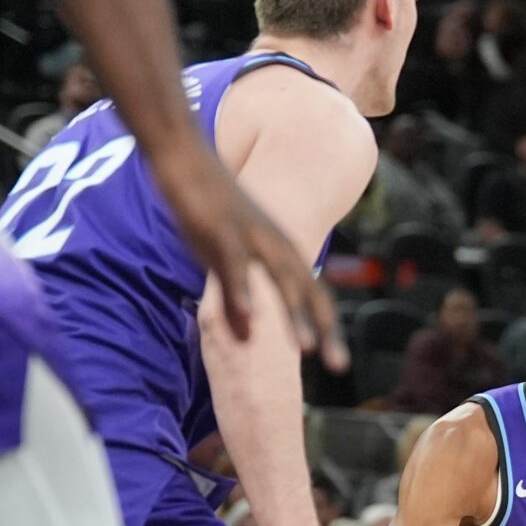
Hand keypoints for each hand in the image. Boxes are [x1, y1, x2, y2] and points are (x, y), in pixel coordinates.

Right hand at [151, 141, 345, 369]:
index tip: (338, 364)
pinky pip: (236, 265)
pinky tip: (248, 318)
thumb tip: (247, 339)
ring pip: (280, 280)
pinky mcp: (222, 229)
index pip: (314, 296)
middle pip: (309, 292)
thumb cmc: (209, 212)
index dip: (327, 328)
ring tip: (305, 349)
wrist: (186, 158)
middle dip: (325, 330)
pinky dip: (243, 293)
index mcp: (282, 253)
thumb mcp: (225, 260)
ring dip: (293, 315)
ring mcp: (252, 236)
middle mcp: (276, 245)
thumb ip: (236, 301)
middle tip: (340, 366)